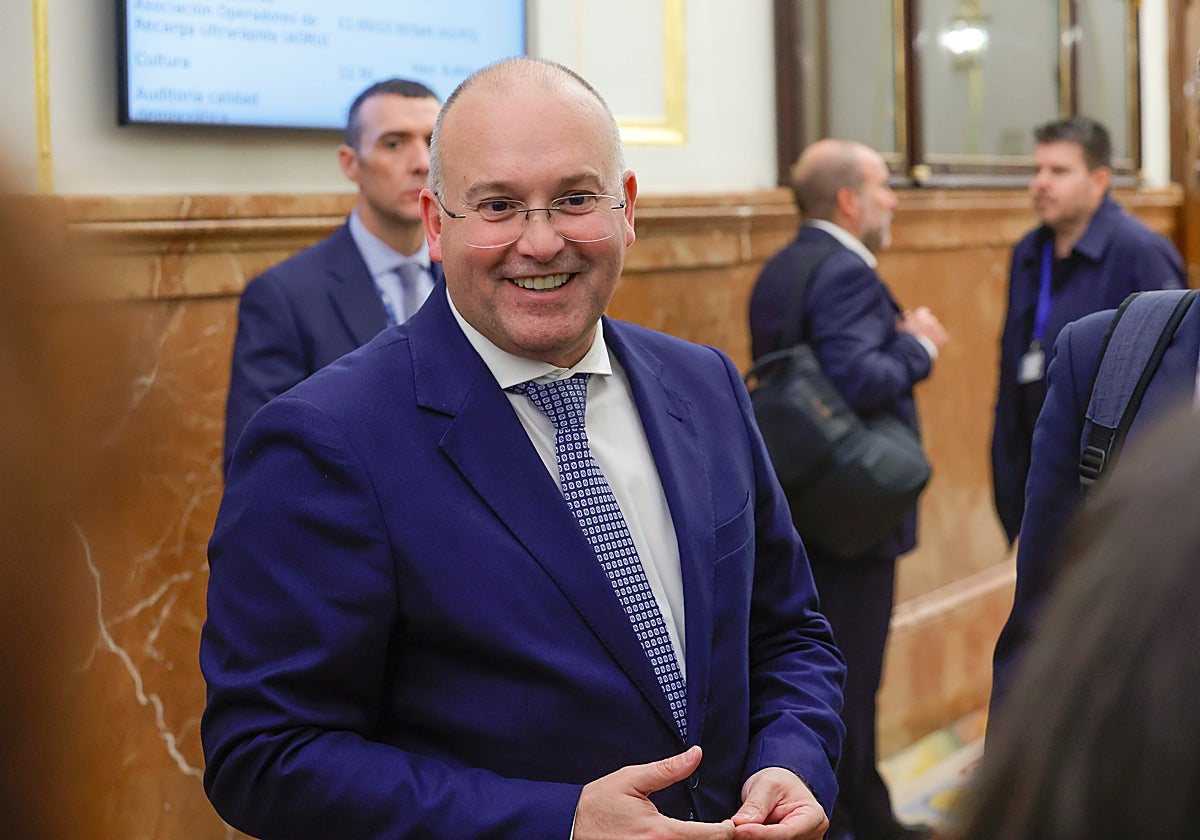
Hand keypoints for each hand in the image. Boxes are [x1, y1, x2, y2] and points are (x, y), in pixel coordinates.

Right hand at [573, 746, 735, 839]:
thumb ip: (667, 770)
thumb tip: (696, 753)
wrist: (568, 829)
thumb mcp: (631, 780)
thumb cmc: (598, 803)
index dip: (728, 829)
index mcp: (661, 833)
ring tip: (706, 836)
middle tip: (724, 830)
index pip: (713, 836)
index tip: (730, 821)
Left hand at [729, 767, 827, 838]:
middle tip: (734, 830)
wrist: (782, 789)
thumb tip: (739, 824)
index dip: (761, 834)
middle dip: (755, 837)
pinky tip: (746, 833)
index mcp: (814, 817)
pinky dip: (756, 838)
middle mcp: (812, 835)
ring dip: (754, 838)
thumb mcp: (767, 785)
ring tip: (739, 829)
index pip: (787, 833)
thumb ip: (755, 805)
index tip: (738, 830)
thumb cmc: (780, 783)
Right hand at [897, 306, 948, 350]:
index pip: (922, 311)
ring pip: (936, 328)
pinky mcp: (943, 337)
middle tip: (919, 333)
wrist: (913, 352)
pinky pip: (942, 337)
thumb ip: (902, 319)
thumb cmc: (903, 339)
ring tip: (924, 342)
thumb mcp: (899, 327)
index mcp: (920, 314)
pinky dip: (937, 341)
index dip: (918, 318)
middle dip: (926, 325)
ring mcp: (938, 328)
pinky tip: (930, 346)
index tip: (915, 324)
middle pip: (930, 319)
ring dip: (932, 333)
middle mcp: (931, 319)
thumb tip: (903, 316)